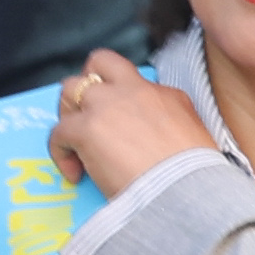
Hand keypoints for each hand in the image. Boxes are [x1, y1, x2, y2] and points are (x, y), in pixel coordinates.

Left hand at [49, 47, 217, 191]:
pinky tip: (75, 174)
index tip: (121, 117)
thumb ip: (174, 128)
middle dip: (89, 83)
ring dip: (69, 111)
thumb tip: (155, 142)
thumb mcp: (196, 140)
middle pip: (100, 62)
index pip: (135, 80)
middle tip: (88, 115)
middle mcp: (134, 91)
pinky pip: (57, 132)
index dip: (122, 96)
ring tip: (75, 140)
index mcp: (166, 96)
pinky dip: (61, 153)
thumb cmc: (196, 179)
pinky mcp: (85, 129)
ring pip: (70, 88)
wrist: (187, 192)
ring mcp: (107, 105)